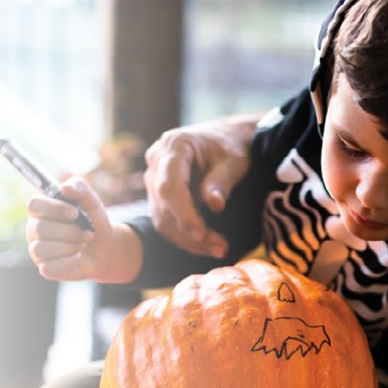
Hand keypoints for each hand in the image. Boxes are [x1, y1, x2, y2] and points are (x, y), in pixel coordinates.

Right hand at [25, 176, 141, 282]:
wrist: (106, 248)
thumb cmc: (93, 222)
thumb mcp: (92, 201)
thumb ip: (80, 188)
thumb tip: (65, 187)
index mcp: (42, 210)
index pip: (33, 204)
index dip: (54, 208)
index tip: (74, 213)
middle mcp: (34, 230)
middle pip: (40, 228)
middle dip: (69, 231)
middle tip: (86, 232)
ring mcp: (38, 250)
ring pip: (43, 249)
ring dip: (70, 246)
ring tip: (81, 244)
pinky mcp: (46, 268)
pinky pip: (50, 267)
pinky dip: (70, 261)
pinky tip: (77, 257)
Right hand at [143, 114, 258, 258]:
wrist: (225, 138)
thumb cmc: (230, 146)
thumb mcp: (233, 161)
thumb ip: (221, 181)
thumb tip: (215, 206)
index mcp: (173, 146)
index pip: (169, 184)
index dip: (183, 212)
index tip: (202, 233)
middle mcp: (157, 161)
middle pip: (164, 205)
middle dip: (190, 232)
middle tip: (221, 248)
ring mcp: (155, 178)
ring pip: (163, 218)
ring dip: (188, 240)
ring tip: (219, 249)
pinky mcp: (159, 194)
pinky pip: (167, 220)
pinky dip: (186, 236)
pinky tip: (207, 245)